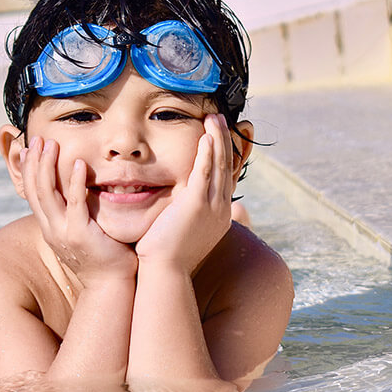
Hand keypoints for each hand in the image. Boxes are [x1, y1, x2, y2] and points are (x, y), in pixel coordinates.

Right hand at [21, 136, 137, 284]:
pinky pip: (74, 203)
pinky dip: (74, 182)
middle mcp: (51, 229)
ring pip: (47, 193)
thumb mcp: (80, 233)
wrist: (110, 284)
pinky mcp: (80, 234)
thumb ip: (75, 213)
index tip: (31, 148)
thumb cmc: (102, 257)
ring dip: (48, 166)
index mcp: (49, 228)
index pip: (31, 193)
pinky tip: (79, 164)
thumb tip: (78, 193)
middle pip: (34, 189)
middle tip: (38, 139)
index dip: (29, 169)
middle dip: (34, 162)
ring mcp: (63, 232)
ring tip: (51, 145)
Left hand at [135, 114, 233, 273]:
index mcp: (219, 216)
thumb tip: (179, 209)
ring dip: (217, 139)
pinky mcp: (197, 205)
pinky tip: (207, 137)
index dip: (226, 155)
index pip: (225, 178)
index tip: (223, 137)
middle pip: (226, 167)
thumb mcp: (183, 233)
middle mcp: (221, 209)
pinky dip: (207, 153)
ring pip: (218, 165)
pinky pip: (204, 172)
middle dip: (225, 140)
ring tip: (215, 118)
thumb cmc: (168, 257)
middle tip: (221, 119)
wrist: (165, 272)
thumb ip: (185, 217)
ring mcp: (212, 207)